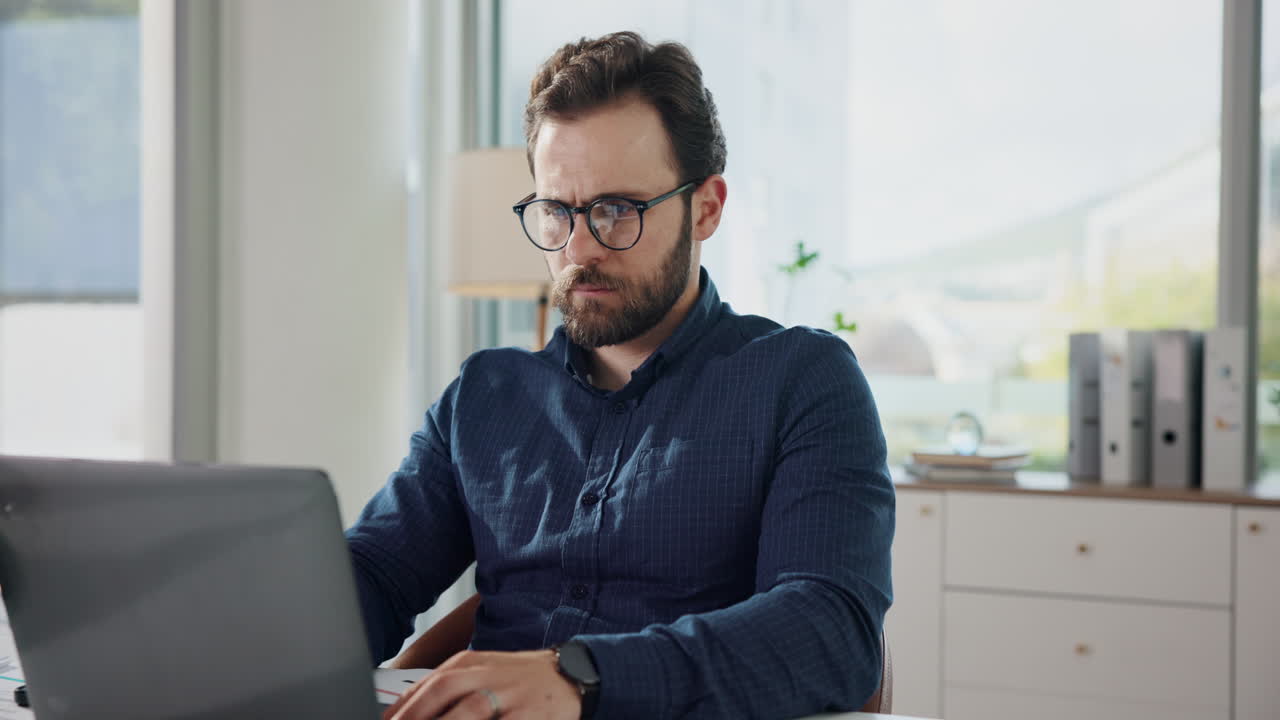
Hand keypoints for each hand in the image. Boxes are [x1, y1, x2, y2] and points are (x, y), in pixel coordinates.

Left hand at [383, 649, 581, 719]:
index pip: (428, 684)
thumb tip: (404, 710)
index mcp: (470, 662)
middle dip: (416, 715)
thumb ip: (446, 688)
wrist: (571, 676)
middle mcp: (487, 675)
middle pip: (444, 691)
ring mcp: (509, 695)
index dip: (402, 709)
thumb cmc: (518, 679)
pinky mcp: (528, 716)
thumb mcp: (480, 672)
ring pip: (471, 711)